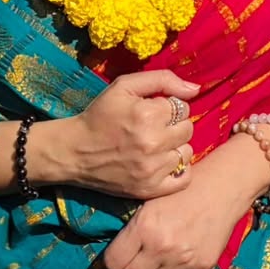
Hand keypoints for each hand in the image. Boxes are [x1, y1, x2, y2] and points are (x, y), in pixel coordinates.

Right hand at [56, 70, 198, 200]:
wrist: (74, 151)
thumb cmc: (101, 115)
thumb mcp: (125, 86)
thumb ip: (163, 79)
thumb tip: (195, 88)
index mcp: (148, 114)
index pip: (182, 107)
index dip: (168, 107)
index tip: (151, 111)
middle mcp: (153, 143)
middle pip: (187, 128)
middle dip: (174, 125)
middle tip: (154, 128)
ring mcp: (152, 169)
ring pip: (187, 152)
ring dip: (175, 147)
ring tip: (156, 145)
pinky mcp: (150, 189)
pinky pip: (184, 179)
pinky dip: (179, 170)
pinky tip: (164, 162)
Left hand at [103, 159, 246, 268]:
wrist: (223, 188)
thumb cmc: (183, 190)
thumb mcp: (151, 201)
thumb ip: (133, 229)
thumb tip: (112, 257)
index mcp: (144, 226)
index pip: (112, 263)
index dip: (111, 262)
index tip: (115, 260)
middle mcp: (161, 247)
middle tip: (132, 267)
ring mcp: (182, 260)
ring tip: (157, 262)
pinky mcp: (200, 268)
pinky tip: (178, 258)